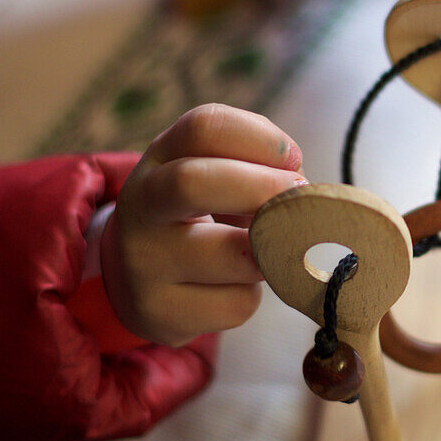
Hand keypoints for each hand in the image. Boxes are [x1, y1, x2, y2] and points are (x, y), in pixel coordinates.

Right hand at [101, 104, 305, 344]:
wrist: (138, 278)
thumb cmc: (197, 214)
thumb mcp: (213, 174)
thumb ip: (254, 166)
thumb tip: (302, 190)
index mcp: (161, 157)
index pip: (204, 128)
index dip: (261, 138)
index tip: (293, 159)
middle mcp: (142, 204)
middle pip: (192, 184)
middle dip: (260, 189)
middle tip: (298, 198)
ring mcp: (143, 261)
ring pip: (232, 256)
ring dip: (269, 252)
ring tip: (268, 250)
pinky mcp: (158, 312)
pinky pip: (236, 304)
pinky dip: (252, 295)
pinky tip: (235, 286)